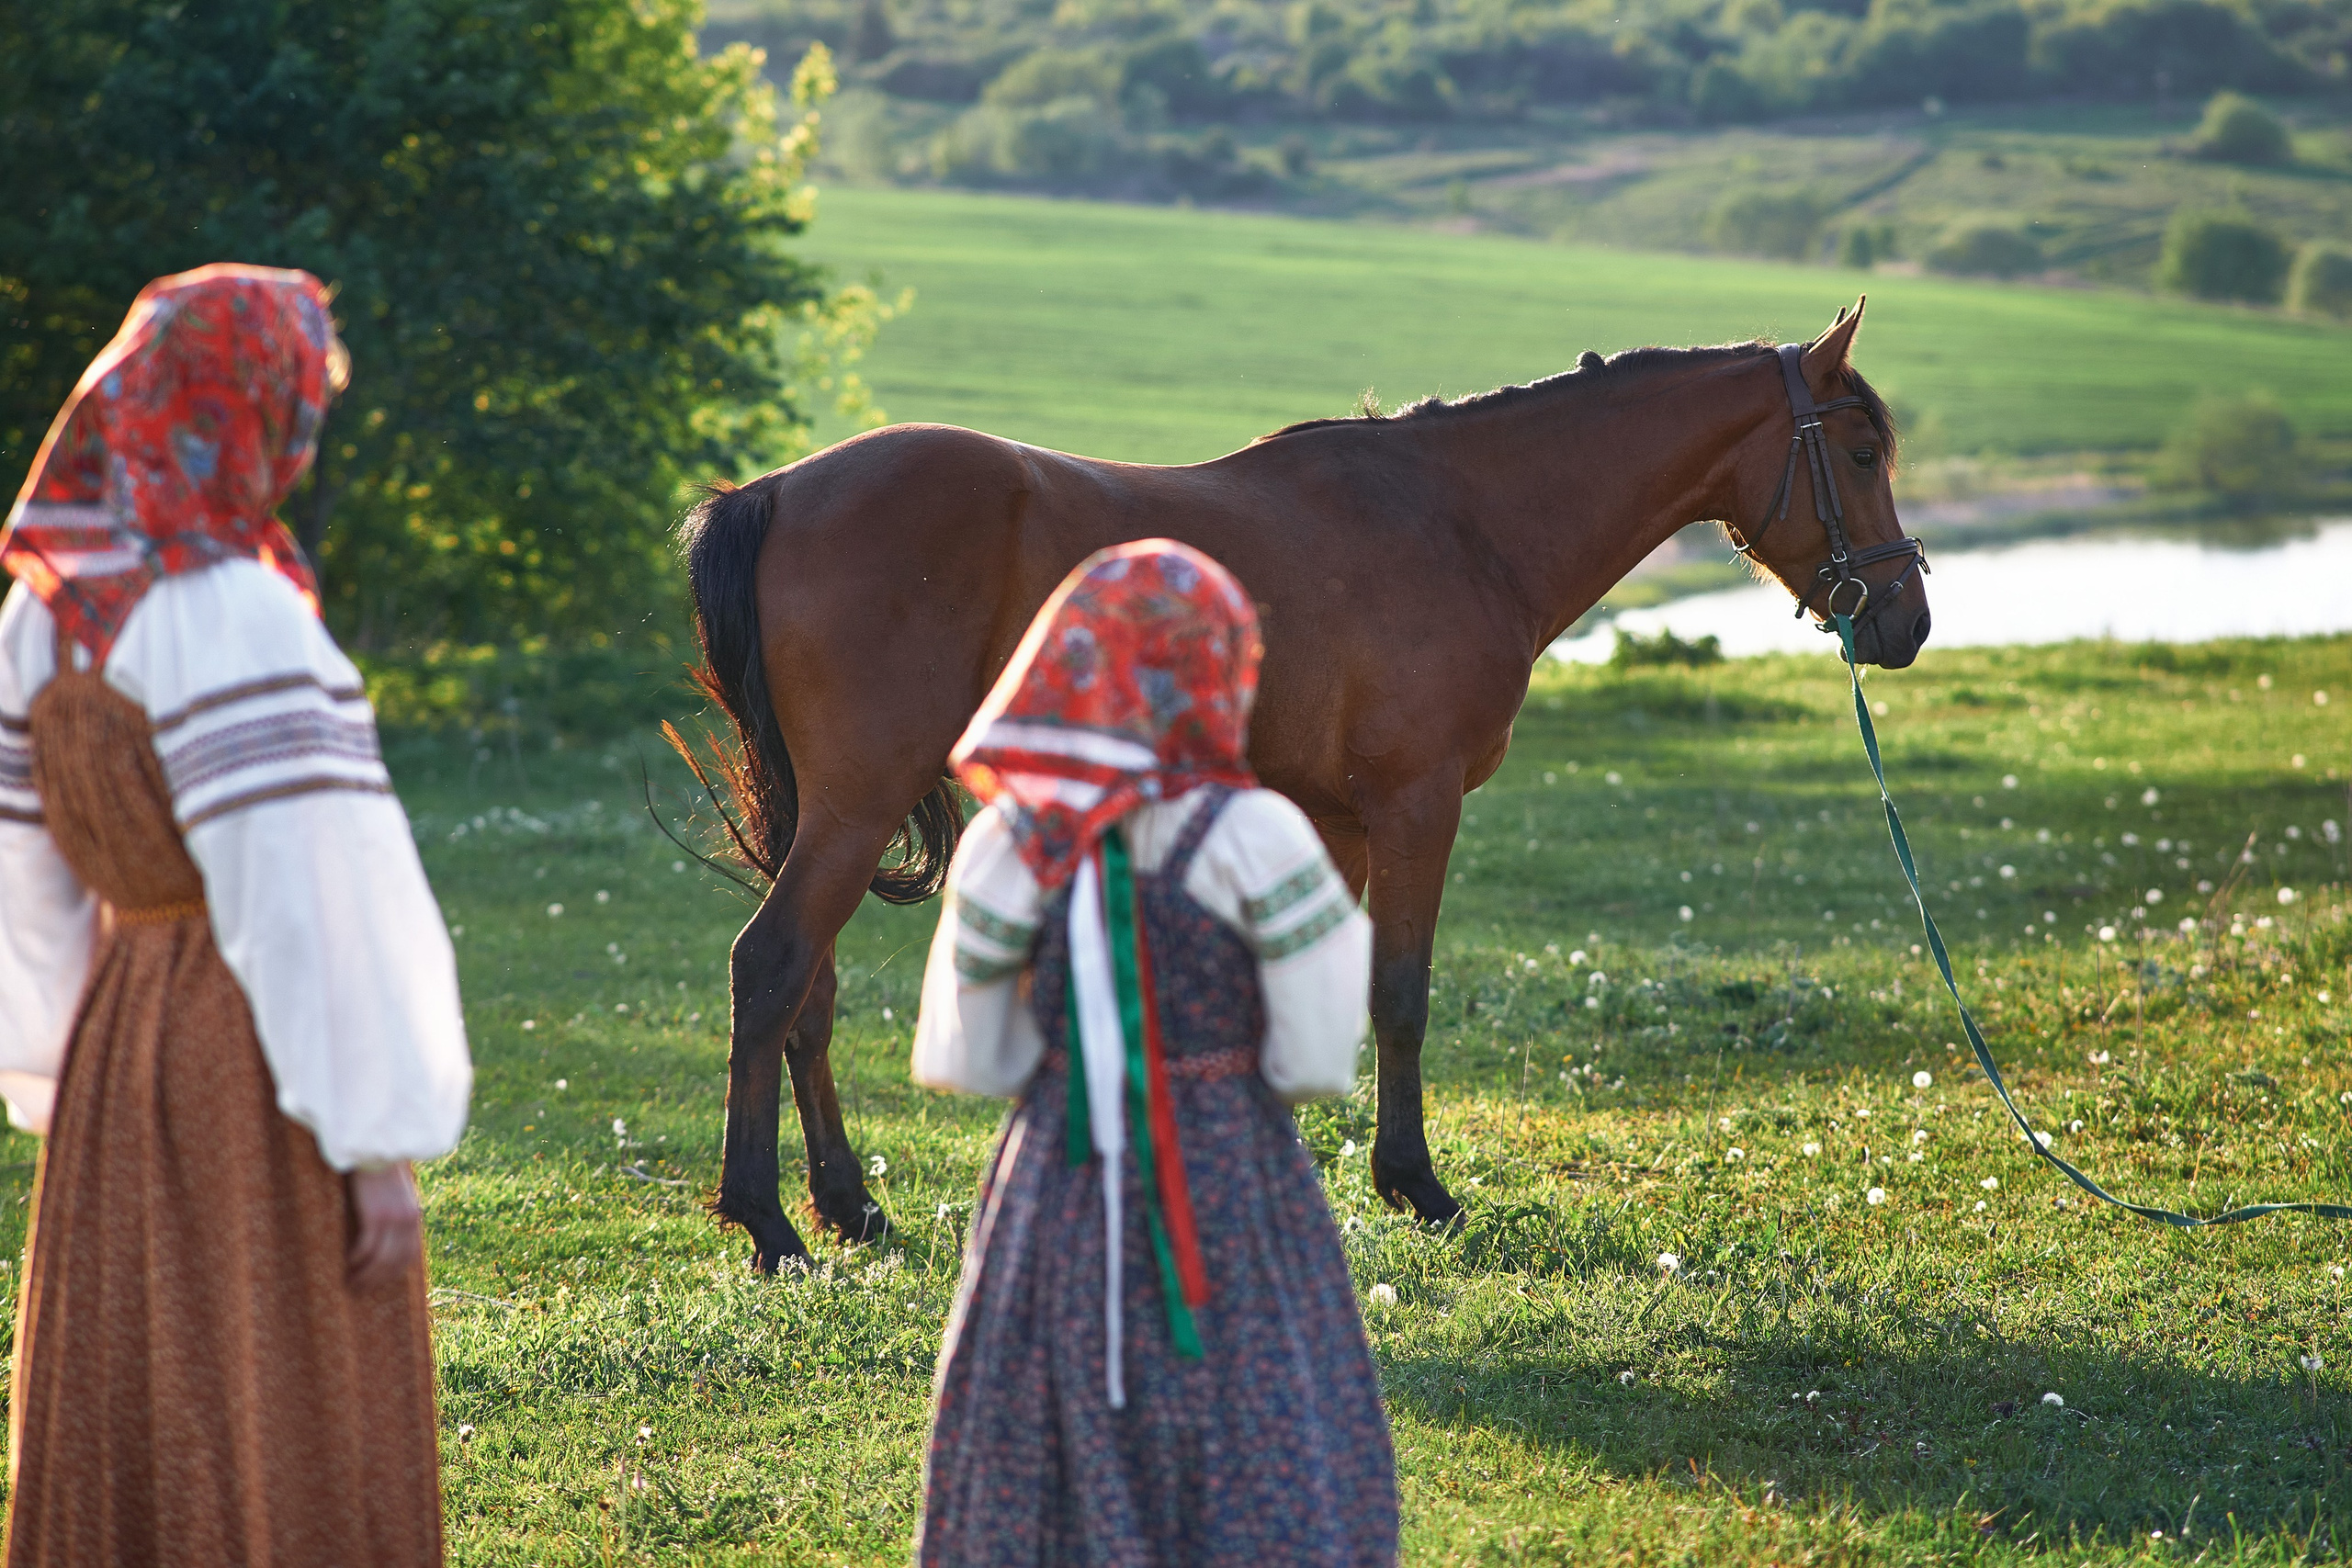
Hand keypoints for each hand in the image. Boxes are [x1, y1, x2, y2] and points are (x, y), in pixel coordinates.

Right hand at [346, 1162, 422, 1289]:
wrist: (374, 1149)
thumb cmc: (379, 1171)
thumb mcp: (394, 1195)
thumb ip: (394, 1214)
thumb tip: (384, 1237)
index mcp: (414, 1216)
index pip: (409, 1255)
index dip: (393, 1273)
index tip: (377, 1283)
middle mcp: (409, 1221)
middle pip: (395, 1262)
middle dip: (376, 1280)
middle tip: (358, 1290)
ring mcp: (395, 1219)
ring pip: (380, 1259)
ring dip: (364, 1275)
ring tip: (348, 1283)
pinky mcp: (377, 1215)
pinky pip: (366, 1247)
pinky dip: (356, 1260)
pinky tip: (345, 1265)